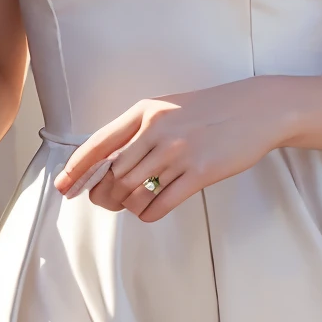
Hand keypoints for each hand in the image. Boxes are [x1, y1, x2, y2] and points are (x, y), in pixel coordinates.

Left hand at [55, 79, 295, 220]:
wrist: (257, 110)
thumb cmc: (210, 111)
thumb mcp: (168, 109)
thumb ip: (139, 130)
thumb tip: (108, 163)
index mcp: (145, 112)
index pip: (99, 144)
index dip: (77, 169)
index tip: (64, 188)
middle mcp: (157, 131)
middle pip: (114, 175)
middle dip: (104, 194)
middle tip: (105, 202)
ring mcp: (179, 152)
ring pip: (135, 192)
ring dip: (127, 205)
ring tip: (131, 205)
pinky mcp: (201, 173)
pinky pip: (162, 203)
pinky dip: (149, 213)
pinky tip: (151, 211)